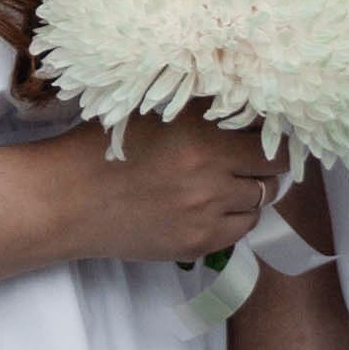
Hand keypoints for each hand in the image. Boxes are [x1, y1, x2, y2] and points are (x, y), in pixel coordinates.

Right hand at [49, 105, 283, 266]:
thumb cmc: (112, 146)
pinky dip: (235, 218)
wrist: (73, 198)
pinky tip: (213, 206)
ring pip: (259, 204)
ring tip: (226, 182)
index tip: (270, 134)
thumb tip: (251, 105)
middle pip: (273, 175)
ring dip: (250, 192)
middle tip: (251, 158)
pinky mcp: (197, 244)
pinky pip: (240, 231)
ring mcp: (207, 215)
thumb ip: (206, 108)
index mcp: (205, 138)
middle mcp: (213, 178)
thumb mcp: (161, 112)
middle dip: (267, 165)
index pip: (272, 142)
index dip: (276, 137)